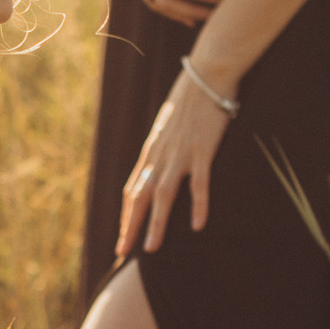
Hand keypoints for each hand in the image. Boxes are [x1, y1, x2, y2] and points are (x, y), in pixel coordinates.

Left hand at [117, 69, 229, 256]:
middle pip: (139, 197)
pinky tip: (197, 226)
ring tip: (151, 249)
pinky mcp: (202, 151)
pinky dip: (197, 206)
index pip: (132, 189)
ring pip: (162, 195)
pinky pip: (198, 184)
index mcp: (151, 151)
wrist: (207, 76)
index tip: (122, 238)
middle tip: (123, 252)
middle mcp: (160, 155)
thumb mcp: (169, 126)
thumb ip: (164, 147)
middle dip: (129, 226)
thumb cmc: (191, 100)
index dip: (125, 215)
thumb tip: (160, 164)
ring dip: (156, 223)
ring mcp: (179, 154)